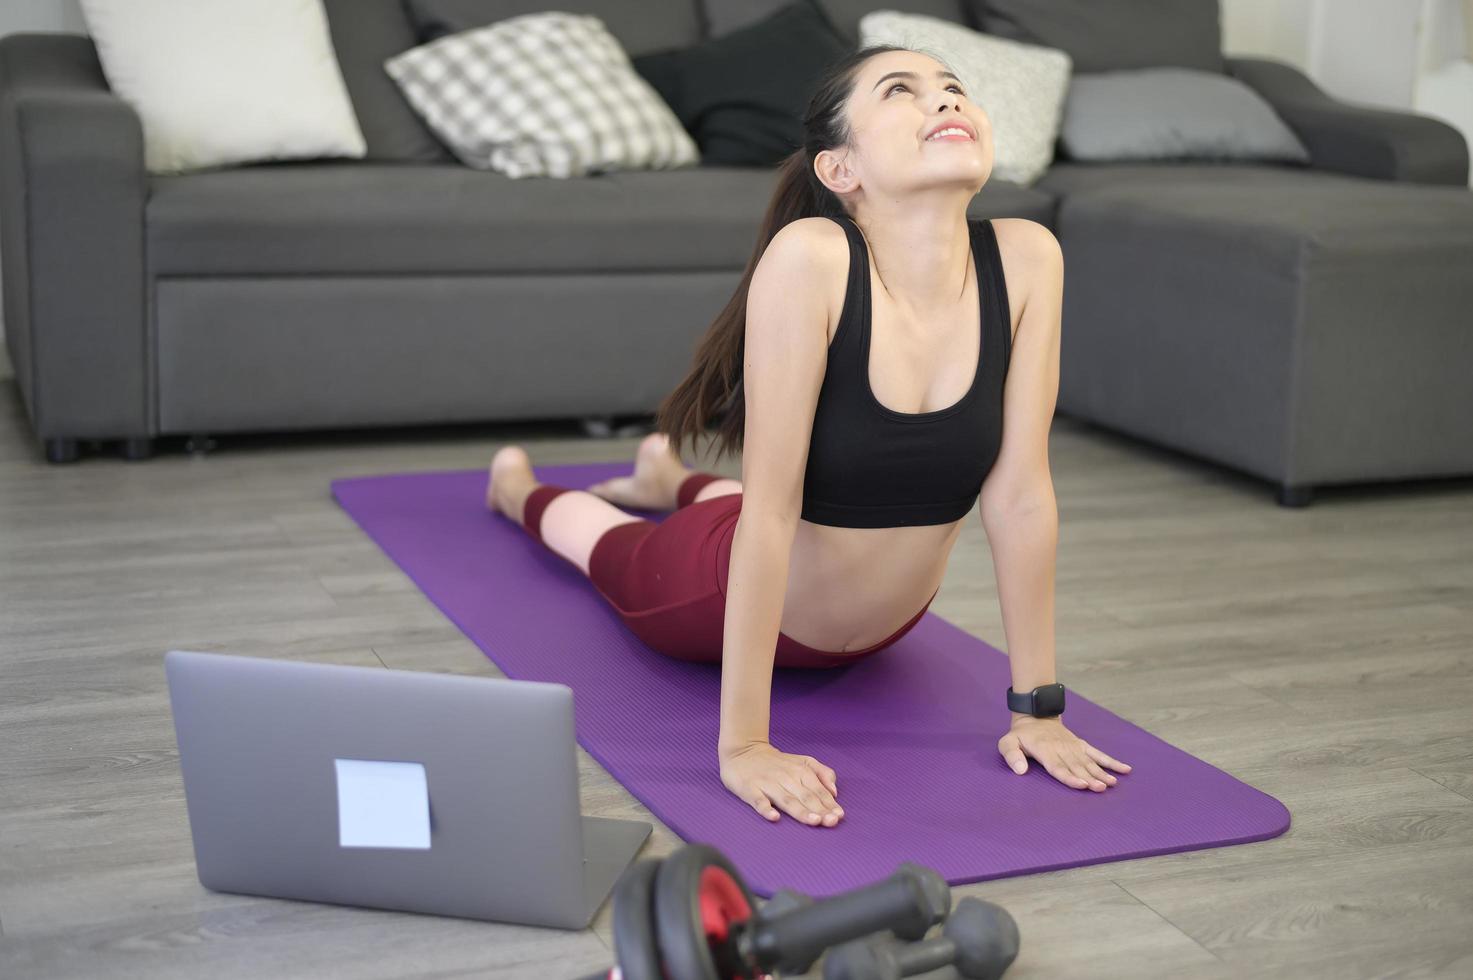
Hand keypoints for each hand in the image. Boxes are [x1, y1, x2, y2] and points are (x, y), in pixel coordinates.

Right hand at [719, 740, 843, 826]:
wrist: (743, 751)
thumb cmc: (778, 763)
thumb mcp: (803, 761)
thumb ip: (822, 773)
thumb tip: (834, 791)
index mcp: (801, 771)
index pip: (818, 789)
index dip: (829, 803)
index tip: (839, 816)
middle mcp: (786, 777)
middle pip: (805, 796)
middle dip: (820, 809)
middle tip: (831, 822)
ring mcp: (767, 784)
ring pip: (786, 800)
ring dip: (800, 811)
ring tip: (813, 821)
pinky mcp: (750, 789)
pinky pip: (758, 801)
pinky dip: (766, 808)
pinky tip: (774, 817)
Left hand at [997, 716, 1130, 790]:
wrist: (1035, 716)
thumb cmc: (1021, 736)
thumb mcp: (1007, 742)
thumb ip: (1012, 756)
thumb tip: (1020, 771)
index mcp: (1045, 751)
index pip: (1059, 767)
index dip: (1070, 777)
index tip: (1082, 785)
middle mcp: (1062, 749)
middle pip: (1077, 766)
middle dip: (1090, 778)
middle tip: (1102, 788)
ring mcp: (1074, 747)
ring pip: (1089, 761)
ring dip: (1102, 773)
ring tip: (1113, 783)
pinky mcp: (1082, 745)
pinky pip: (1098, 753)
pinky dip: (1111, 761)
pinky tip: (1125, 770)